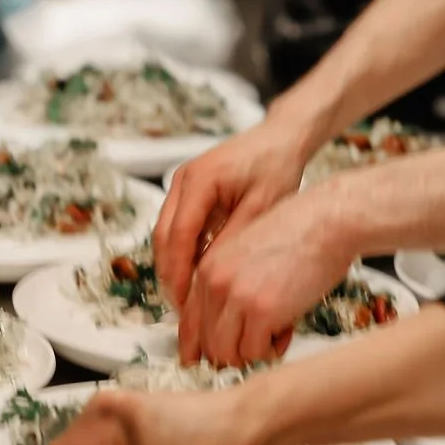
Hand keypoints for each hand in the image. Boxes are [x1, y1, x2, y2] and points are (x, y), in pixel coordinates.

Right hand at [152, 119, 311, 313]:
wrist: (281, 137)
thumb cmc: (277, 166)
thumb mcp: (261, 207)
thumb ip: (234, 240)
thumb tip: (212, 278)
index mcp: (198, 180)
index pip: (179, 235)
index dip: (179, 272)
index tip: (185, 302)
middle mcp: (182, 180)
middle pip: (163, 237)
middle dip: (170, 274)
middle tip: (183, 307)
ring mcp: (181, 184)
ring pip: (166, 234)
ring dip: (174, 265)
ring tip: (188, 297)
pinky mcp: (189, 191)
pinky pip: (178, 226)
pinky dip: (184, 252)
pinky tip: (196, 274)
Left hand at [178, 189, 356, 367]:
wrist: (325, 222)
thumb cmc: (298, 235)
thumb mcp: (247, 255)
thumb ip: (230, 285)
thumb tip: (227, 326)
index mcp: (209, 268)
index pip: (188, 320)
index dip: (193, 346)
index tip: (197, 360)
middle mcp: (215, 283)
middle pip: (207, 343)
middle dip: (232, 352)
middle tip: (256, 345)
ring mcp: (236, 297)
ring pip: (228, 353)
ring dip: (252, 352)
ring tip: (274, 334)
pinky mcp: (262, 310)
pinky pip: (256, 352)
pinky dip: (273, 349)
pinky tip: (287, 329)